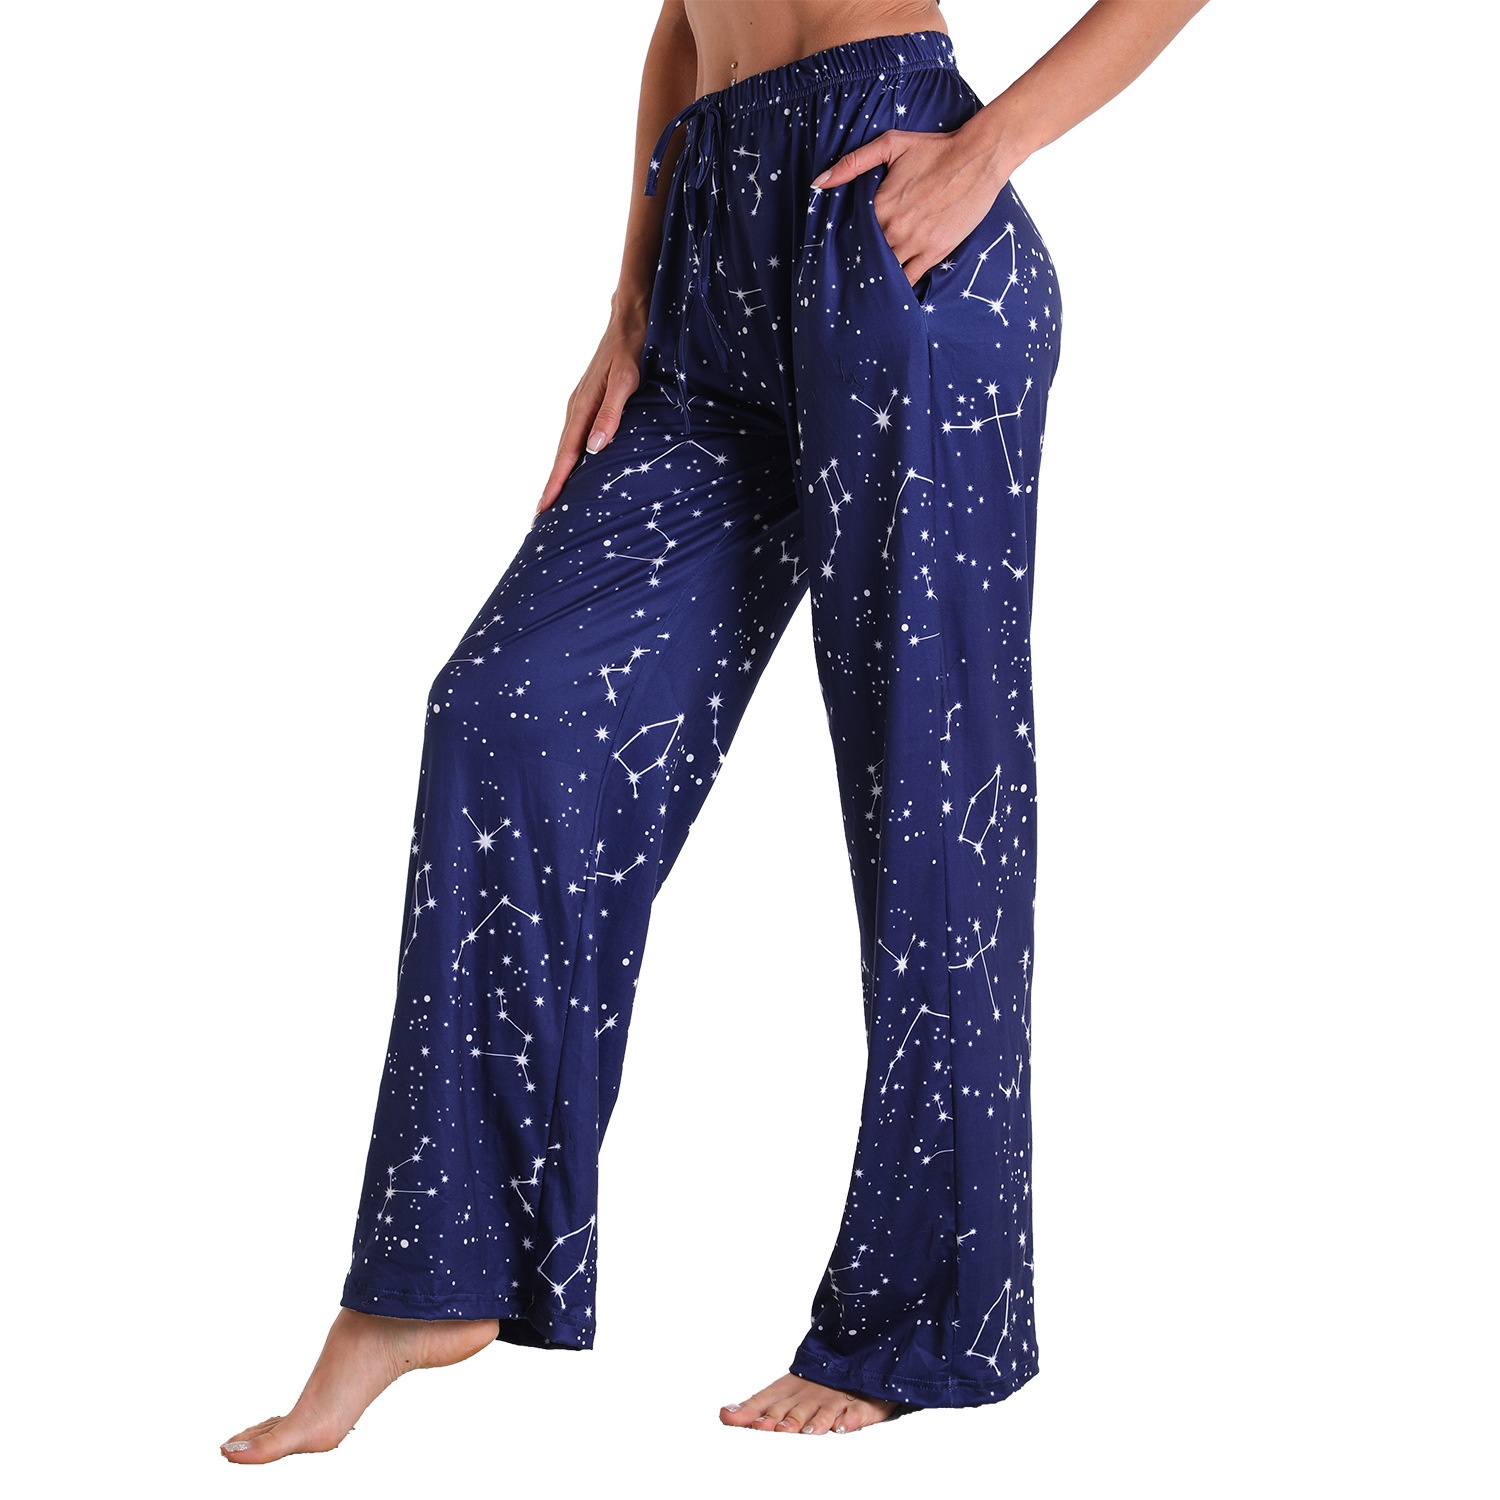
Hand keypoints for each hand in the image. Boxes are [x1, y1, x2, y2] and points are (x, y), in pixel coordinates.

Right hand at [535, 296, 649, 517]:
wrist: (630, 319)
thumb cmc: (631, 349)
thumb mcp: (626, 380)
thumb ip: (612, 412)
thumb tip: (594, 447)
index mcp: (582, 408)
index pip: (566, 456)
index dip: (555, 483)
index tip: (543, 509)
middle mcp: (577, 409)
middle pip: (561, 457)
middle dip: (551, 487)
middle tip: (540, 518)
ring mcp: (581, 406)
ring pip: (567, 449)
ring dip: (560, 475)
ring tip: (553, 501)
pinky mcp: (589, 404)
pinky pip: (575, 438)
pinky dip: (571, 458)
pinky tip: (574, 469)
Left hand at [811, 120, 1020, 288]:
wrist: (978, 157)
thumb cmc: (935, 148)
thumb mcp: (890, 145)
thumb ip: (852, 163)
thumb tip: (817, 182)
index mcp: (878, 205)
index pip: (851, 232)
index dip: (845, 240)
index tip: (835, 249)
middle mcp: (893, 228)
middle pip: (866, 254)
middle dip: (857, 262)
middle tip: (846, 273)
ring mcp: (914, 243)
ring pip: (884, 270)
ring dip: (875, 277)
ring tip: (863, 287)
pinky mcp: (934, 252)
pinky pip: (909, 279)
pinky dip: (897, 286)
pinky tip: (887, 294)